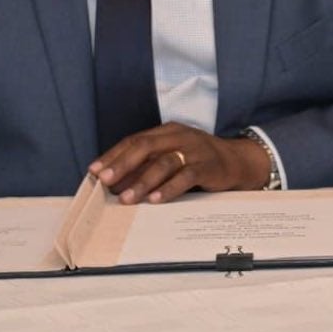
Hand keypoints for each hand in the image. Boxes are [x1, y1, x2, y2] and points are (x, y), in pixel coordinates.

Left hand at [89, 124, 270, 203]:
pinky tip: (156, 200)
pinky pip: (186, 176)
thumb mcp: (173, 157)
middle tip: (105, 181)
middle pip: (145, 147)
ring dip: (142, 181)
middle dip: (122, 165)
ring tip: (127, 198)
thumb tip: (116, 183)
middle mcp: (179, 136)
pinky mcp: (208, 166)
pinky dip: (169, 188)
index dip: (113, 155)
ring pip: (164, 162)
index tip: (94, 170)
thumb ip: (149, 165)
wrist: (238, 161)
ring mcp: (195, 150)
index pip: (134, 140)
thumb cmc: (198, 161)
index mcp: (167, 131)